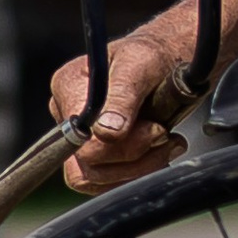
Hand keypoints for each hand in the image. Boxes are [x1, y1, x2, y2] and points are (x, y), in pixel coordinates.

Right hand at [49, 23, 192, 189]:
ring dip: (141, 168)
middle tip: (164, 134)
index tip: (156, 128)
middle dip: (135, 158)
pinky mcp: (97, 153)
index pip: (82, 143)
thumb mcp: (140, 65)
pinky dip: (139, 173)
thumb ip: (123, 96)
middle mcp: (68, 115)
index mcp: (68, 87)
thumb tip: (107, 131)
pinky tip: (160, 152)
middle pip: (87, 166)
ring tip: (168, 142)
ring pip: (97, 178)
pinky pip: (108, 181)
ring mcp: (81, 137)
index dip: (120, 147)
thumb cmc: (153, 55)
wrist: (170, 60)